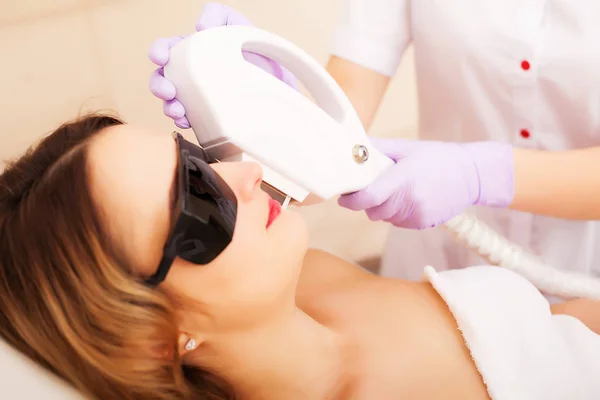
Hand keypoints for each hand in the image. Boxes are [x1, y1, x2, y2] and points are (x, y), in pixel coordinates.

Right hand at [148, 2, 297, 128]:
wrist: (286, 89)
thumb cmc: (263, 56)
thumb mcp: (243, 28)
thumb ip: (220, 17)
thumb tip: (200, 28)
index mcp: (196, 51)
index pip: (169, 48)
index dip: (159, 51)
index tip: (160, 58)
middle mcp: (193, 74)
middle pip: (163, 78)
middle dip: (159, 85)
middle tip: (169, 92)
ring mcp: (199, 97)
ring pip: (172, 101)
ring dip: (169, 106)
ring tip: (179, 111)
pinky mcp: (209, 117)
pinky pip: (190, 120)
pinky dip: (185, 122)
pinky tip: (189, 122)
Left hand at [338, 138, 513, 228]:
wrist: (472, 174)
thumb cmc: (438, 157)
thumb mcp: (407, 148)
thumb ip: (378, 148)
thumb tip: (352, 147)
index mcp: (403, 178)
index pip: (369, 197)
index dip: (351, 200)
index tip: (344, 196)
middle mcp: (409, 200)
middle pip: (372, 211)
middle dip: (368, 201)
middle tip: (375, 187)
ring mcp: (417, 214)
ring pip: (384, 218)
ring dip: (383, 208)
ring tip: (398, 190)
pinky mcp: (423, 224)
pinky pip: (398, 223)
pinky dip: (397, 214)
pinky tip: (410, 199)